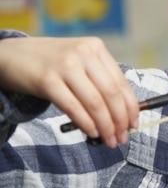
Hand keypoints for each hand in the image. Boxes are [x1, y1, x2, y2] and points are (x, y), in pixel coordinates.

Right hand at [0, 36, 137, 146]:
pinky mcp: (47, 80)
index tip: (135, 123)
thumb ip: (98, 80)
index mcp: (96, 48)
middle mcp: (83, 53)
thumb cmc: (48, 63)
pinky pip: (73, 107)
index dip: (131, 106)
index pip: (121, 82)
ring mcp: (65, 65)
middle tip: (122, 137)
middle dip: (120, 120)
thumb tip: (121, 112)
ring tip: (109, 140)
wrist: (8, 55)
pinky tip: (92, 132)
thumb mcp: (77, 62)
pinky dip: (86, 123)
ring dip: (105, 126)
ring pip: (95, 102)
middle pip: (111, 94)